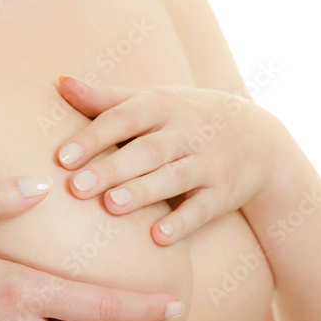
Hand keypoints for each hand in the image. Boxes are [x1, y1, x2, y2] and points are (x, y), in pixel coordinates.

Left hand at [55, 77, 280, 243]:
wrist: (260, 139)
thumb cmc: (189, 118)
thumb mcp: (156, 101)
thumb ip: (108, 99)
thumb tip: (60, 84)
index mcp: (164, 105)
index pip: (125, 117)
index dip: (94, 136)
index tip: (63, 157)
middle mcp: (187, 132)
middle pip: (147, 150)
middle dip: (113, 168)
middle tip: (77, 188)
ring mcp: (208, 163)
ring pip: (174, 178)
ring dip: (144, 192)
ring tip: (112, 205)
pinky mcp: (223, 193)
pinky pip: (202, 209)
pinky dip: (181, 223)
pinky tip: (158, 237)